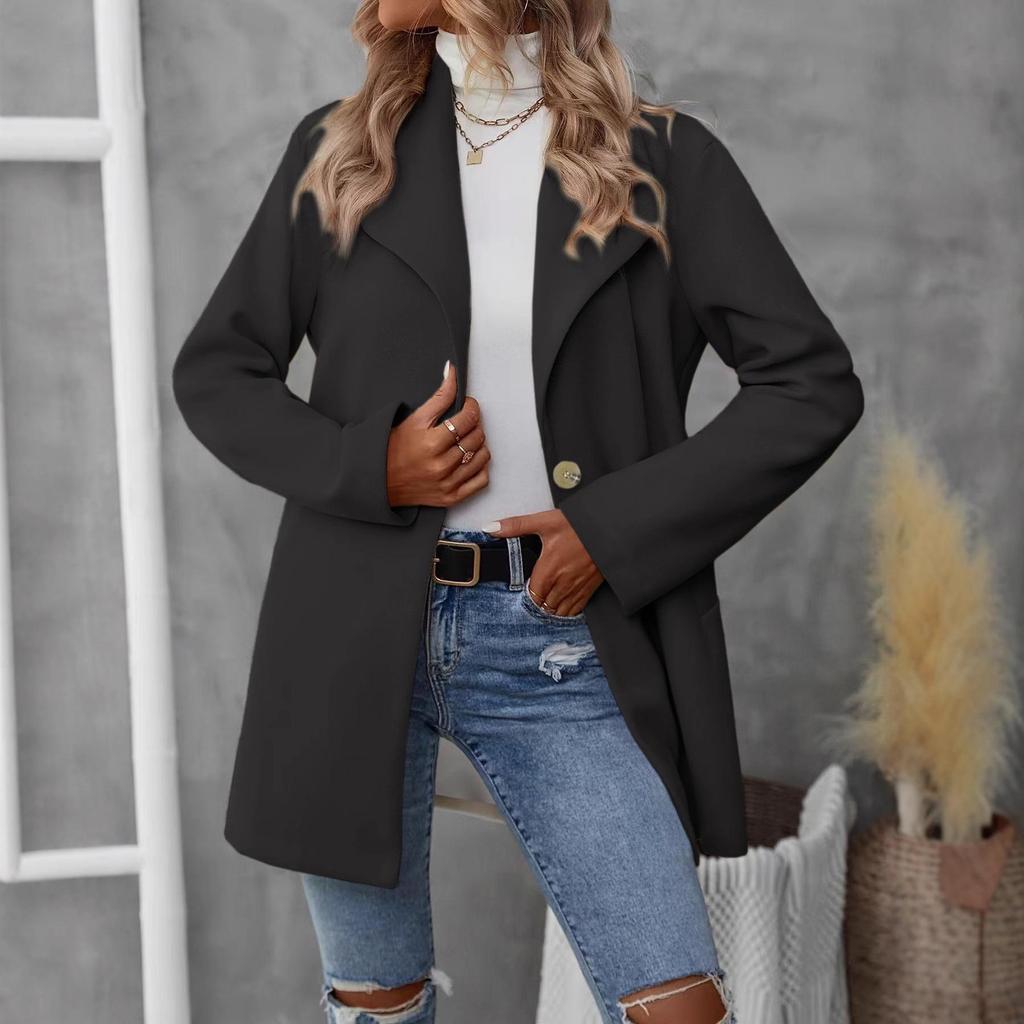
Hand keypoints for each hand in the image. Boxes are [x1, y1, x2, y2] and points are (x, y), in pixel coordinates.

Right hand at [386, 361, 490, 507]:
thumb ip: (439, 396)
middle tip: (464, 422)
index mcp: (431, 443)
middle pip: (476, 436)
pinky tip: (469, 459)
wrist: (379, 481)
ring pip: (482, 456)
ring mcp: (447, 483)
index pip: (468, 418)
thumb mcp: (414, 419)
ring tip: (466, 439)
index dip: (472, 407)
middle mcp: (440, 465)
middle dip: (474, 424)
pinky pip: (481, 480)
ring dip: (478, 444)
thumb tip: (453, 372)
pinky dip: (480, 467)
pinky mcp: (451, 497)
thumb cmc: (394, 448)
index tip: (467, 405)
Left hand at [484, 509, 603, 617]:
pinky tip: (563, 606)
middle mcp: (562, 584)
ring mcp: (577, 588)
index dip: (526, 595)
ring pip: (560, 611)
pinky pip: (576, 609)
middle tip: (534, 598)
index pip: (531, 596)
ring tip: (546, 604)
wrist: (610, 528)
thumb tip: (491, 528)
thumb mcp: (544, 521)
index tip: (524, 591)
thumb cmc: (579, 525)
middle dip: (538, 604)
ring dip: (551, 609)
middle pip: (544, 606)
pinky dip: (568, 611)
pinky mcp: (590, 588)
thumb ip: (515, 526)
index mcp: (548, 570)